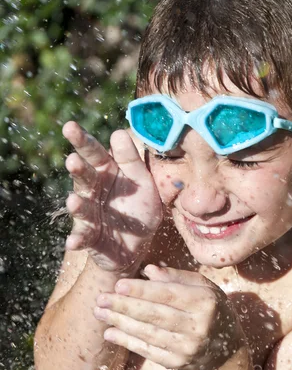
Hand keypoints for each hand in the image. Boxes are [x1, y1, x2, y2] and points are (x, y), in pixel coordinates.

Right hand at [63, 121, 162, 272]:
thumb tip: (118, 133)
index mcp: (107, 172)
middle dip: (78, 169)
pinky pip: (83, 237)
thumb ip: (132, 160)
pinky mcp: (90, 237)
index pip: (94, 153)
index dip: (83, 141)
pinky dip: (78, 239)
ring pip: (82, 207)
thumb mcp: (142, 181)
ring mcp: (90, 214)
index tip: (70, 127)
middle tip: (73, 161)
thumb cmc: (139, 206)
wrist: (138, 243)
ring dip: (77, 205)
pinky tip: (73, 242)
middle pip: (84, 176)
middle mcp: (94, 191)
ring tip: (74, 201)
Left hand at [93, 265, 244, 369]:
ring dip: (121, 323)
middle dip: (125, 306)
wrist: (225, 346)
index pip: (169, 294)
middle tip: (101, 298)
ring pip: (148, 333)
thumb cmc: (209, 307)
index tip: (119, 285)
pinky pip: (148, 350)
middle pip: (155, 315)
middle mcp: (198, 326)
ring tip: (100, 313)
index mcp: (205, 302)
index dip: (142, 290)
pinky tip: (111, 332)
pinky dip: (127, 341)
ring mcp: (188, 346)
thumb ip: (177, 277)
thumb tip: (149, 270)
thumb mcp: (202, 286)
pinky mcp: (178, 362)